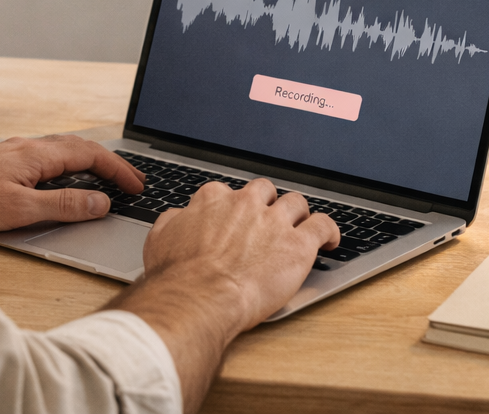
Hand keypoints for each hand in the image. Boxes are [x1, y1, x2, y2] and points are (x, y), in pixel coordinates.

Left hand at [0, 135, 144, 232]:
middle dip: (110, 163)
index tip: (136, 185)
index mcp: (37, 154)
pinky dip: (70, 165)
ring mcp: (15, 152)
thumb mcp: (20, 210)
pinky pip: (48, 156)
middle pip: (80, 147)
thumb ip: (63, 205)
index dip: (118, 170)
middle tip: (132, 181)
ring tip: (108, 179)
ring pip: (64, 150)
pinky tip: (66, 178)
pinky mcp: (5, 161)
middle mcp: (28, 147)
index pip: (90, 155)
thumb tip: (100, 202)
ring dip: (90, 162)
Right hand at [107, 180, 337, 413]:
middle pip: (264, 191)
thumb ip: (174, 222)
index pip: (227, 193)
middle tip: (266, 223)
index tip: (232, 222)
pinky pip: (323, 226)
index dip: (231, 209)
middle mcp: (245, 203)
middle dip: (266, 204)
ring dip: (297, 215)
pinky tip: (329, 240)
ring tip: (299, 228)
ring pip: (296, 203)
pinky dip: (328, 231)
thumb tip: (180, 218)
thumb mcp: (160, 240)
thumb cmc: (178, 277)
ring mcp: (274, 221)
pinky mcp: (298, 244)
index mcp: (213, 199)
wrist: (200, 298)